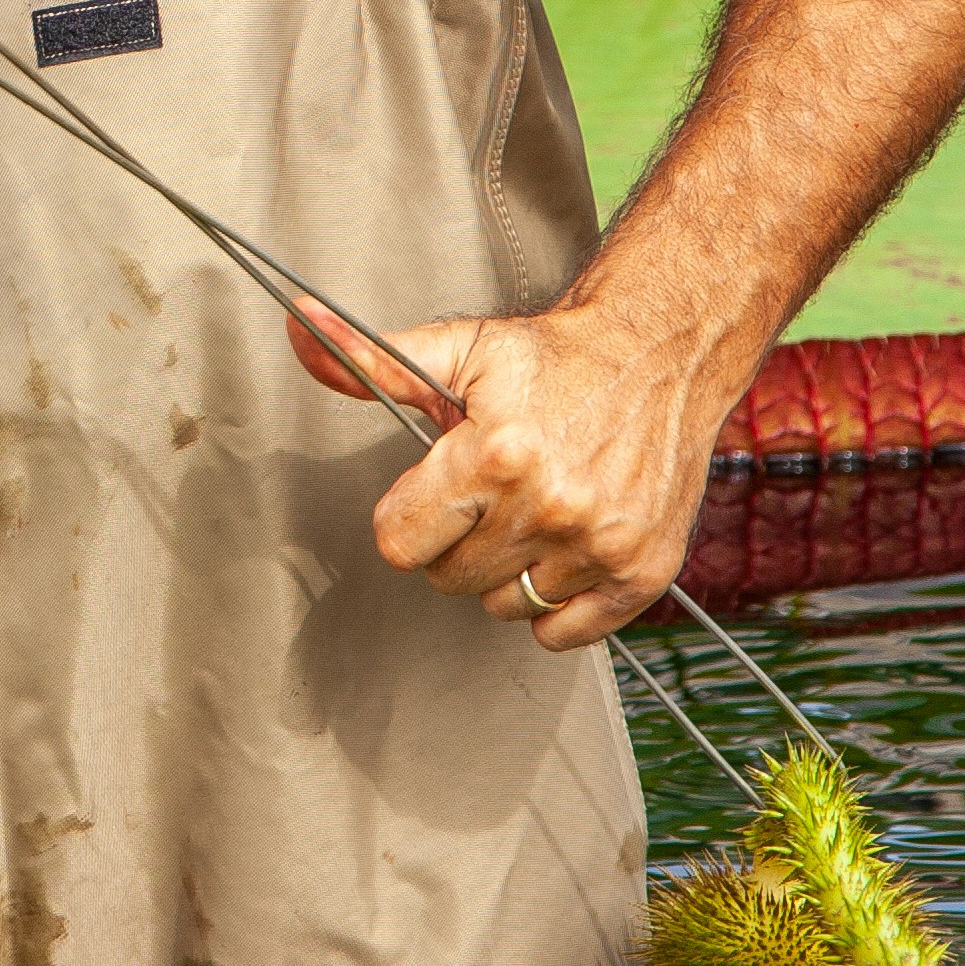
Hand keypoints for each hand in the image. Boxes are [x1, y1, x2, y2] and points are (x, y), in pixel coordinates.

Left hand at [288, 298, 722, 650]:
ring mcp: (600, 544)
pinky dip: (557, 604)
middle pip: (450, 580)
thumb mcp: (460, 349)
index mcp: (495, 454)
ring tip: (532, 514)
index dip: (409, 516)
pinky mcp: (642, 571)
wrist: (663, 352)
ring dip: (508, 571)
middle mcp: (550, 505)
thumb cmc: (556, 358)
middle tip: (490, 496)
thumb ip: (373, 362)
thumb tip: (301, 332)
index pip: (401, 543)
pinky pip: (563, 633)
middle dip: (457, 541)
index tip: (435, 491)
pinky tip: (564, 549)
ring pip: (505, 607)